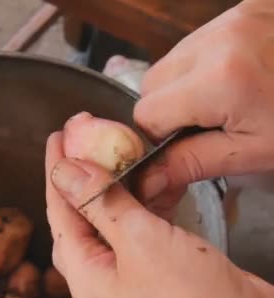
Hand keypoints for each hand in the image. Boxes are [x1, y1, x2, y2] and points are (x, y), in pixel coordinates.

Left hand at [45, 132, 273, 297]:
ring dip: (116, 185)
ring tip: (117, 150)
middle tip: (83, 139)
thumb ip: (100, 203)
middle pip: (80, 215)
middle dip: (82, 174)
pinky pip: (140, 228)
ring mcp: (130, 273)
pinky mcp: (159, 269)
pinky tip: (152, 177)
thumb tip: (65, 170)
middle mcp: (102, 276)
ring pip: (112, 219)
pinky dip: (144, 202)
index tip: (58, 137)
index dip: (57, 170)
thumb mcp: (140, 241)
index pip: (58, 211)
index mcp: (85, 276)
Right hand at [133, 0, 273, 214]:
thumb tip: (148, 179)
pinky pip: (196, 43)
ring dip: (184, 86)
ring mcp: (228, 19)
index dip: (159, 135)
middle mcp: (216, 40)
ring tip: (225, 100)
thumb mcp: (254, 153)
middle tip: (207, 124)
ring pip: (171, 61)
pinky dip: (203, 65)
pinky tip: (233, 78)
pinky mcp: (240, 9)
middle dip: (168, 108)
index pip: (146, 111)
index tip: (184, 145)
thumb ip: (192, 162)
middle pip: (152, 82)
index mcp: (218, 79)